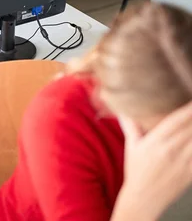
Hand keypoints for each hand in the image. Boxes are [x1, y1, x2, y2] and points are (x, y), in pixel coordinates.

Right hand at [111, 102, 191, 220]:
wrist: (144, 198)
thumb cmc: (136, 171)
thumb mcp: (131, 147)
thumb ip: (130, 127)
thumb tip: (122, 110)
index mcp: (155, 143)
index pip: (175, 121)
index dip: (187, 109)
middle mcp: (171, 151)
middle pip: (191, 129)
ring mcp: (184, 163)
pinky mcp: (191, 172)